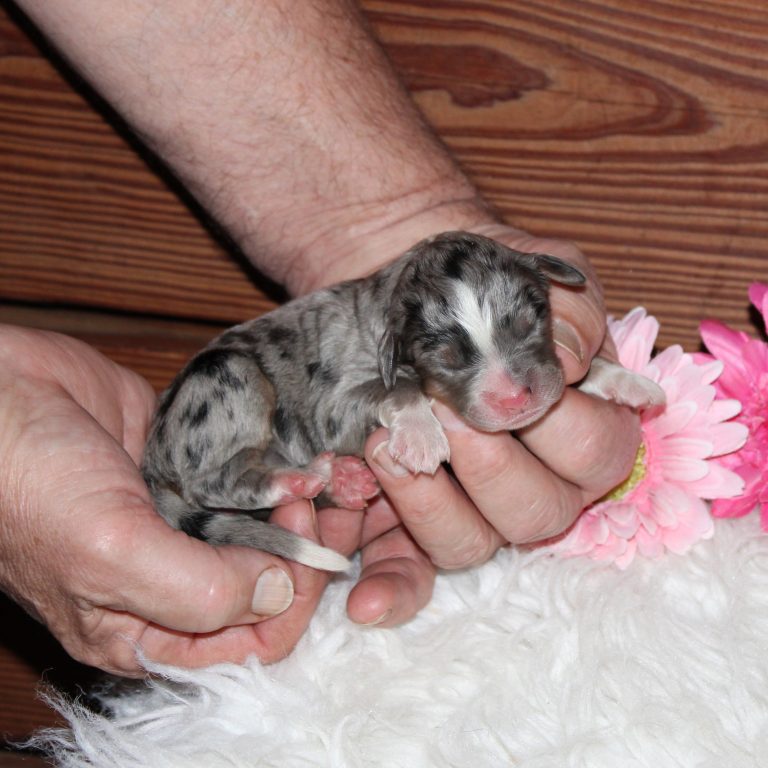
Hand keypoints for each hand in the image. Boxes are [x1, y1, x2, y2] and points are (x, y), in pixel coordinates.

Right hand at [0, 326, 359, 675]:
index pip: (249, 645)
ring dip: (299, 511)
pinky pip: (248, 483)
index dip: (290, 602)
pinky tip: (298, 454)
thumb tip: (279, 593)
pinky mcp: (187, 472)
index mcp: (144, 629)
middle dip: (307, 553)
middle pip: (267, 589)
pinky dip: (277, 473)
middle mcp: (168, 581)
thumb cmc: (29, 482)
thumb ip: (198, 591)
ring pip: (263, 534)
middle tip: (322, 500)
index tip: (306, 543)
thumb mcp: (109, 554)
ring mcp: (180, 524)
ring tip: (323, 473)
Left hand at [349, 228, 639, 619]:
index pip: (598, 451)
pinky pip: (411, 574)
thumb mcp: (533, 275)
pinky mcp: (410, 521)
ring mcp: (472, 508)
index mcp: (584, 428)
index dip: (557, 422)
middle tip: (444, 412)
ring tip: (385, 447)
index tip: (506, 379)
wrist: (409, 296)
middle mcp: (536, 482)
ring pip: (471, 545)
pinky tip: (363, 602)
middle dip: (488, 463)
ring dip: (429, 504)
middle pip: (536, 513)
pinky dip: (391, 591)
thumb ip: (567, 313)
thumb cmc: (479, 286)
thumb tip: (569, 364)